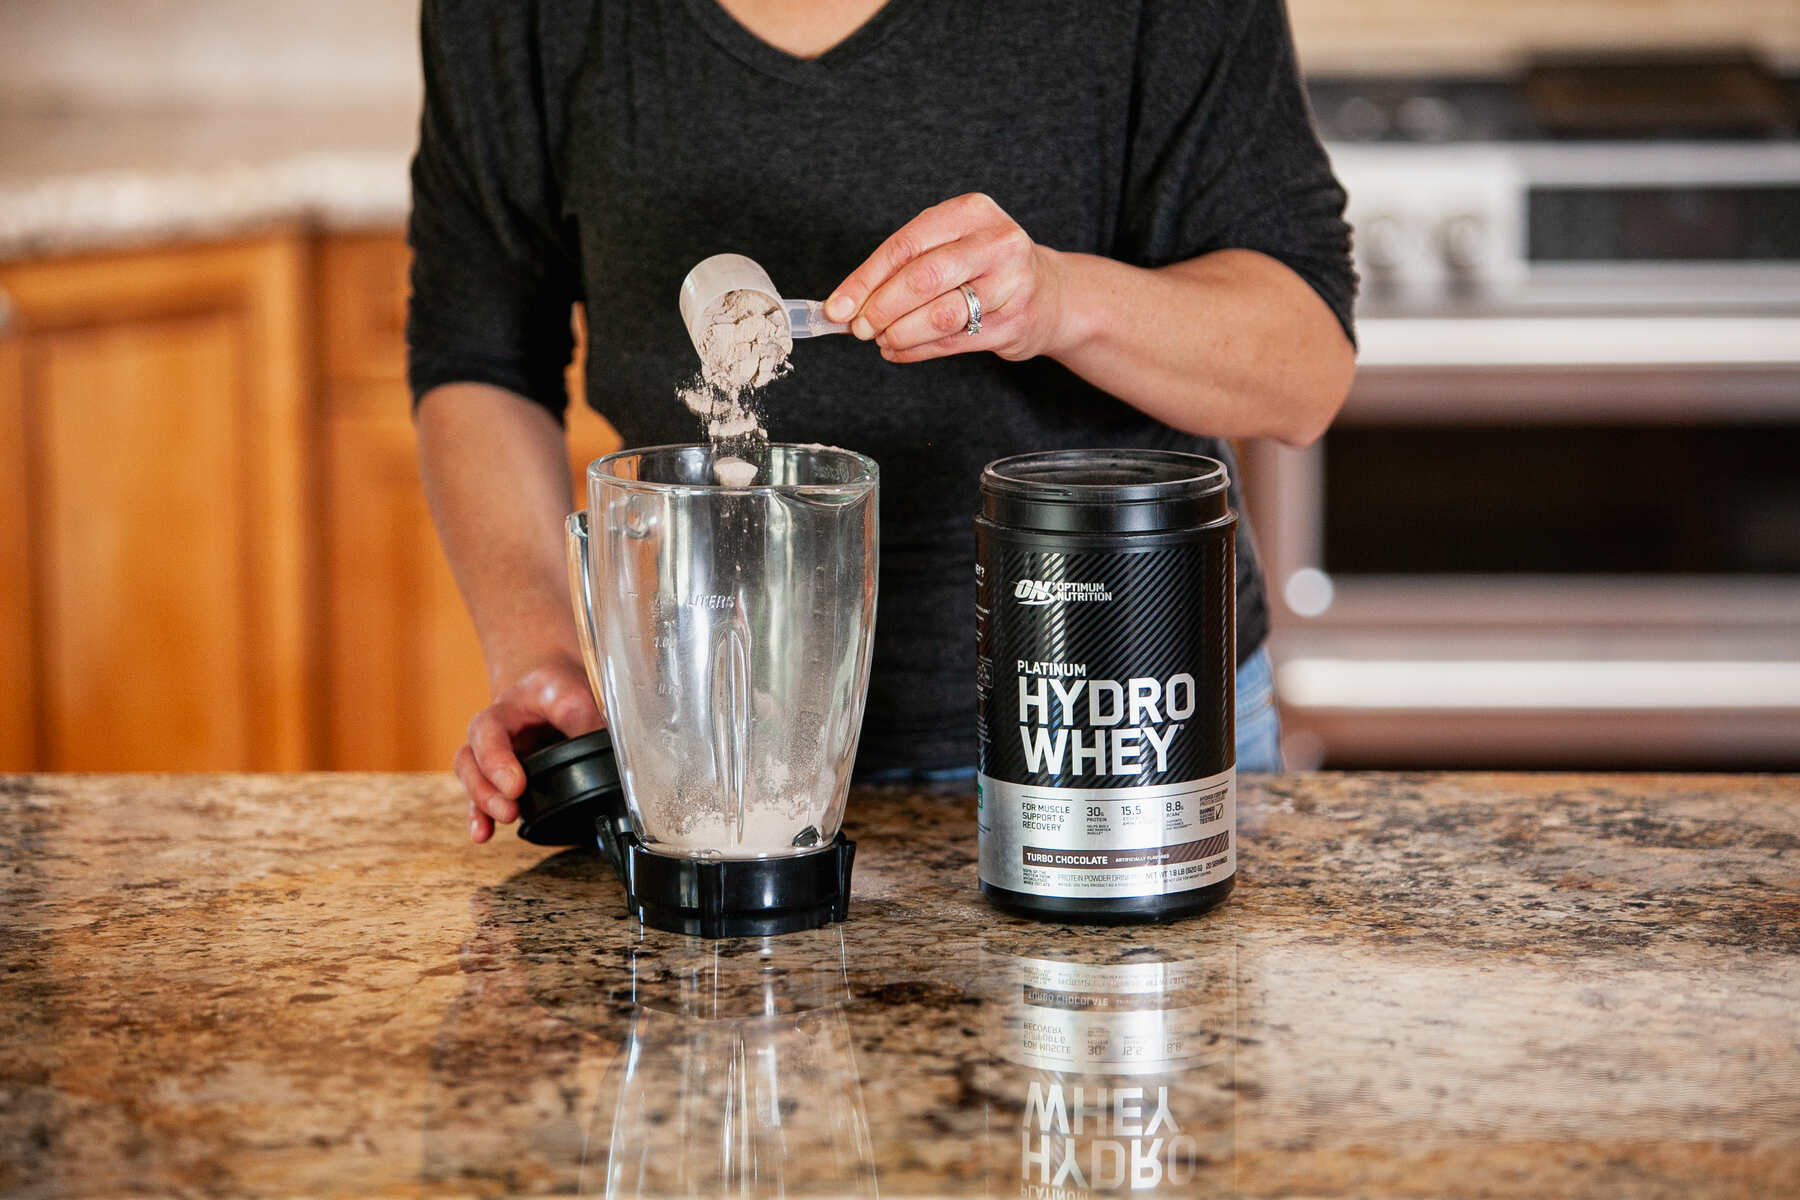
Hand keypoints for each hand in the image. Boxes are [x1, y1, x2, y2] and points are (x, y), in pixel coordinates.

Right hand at [453, 655, 603, 843]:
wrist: (556, 687)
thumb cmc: (564, 689)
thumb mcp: (578, 693)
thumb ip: (587, 720)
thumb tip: (609, 754)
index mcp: (511, 705)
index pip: (492, 728)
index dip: (498, 759)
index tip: (516, 785)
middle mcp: (496, 729)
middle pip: (471, 755)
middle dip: (487, 785)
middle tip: (511, 806)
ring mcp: (494, 753)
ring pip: (470, 773)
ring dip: (483, 800)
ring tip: (505, 817)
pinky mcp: (499, 776)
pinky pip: (479, 797)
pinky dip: (480, 816)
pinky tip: (484, 834)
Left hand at [824, 192, 1067, 364]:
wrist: (1050, 293)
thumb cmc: (985, 265)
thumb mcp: (950, 244)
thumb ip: (904, 266)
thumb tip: (847, 303)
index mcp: (971, 211)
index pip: (905, 245)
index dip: (865, 279)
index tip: (837, 307)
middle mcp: (997, 242)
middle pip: (923, 278)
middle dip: (881, 308)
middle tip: (859, 328)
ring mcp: (1011, 284)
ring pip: (940, 314)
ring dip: (900, 333)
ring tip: (881, 340)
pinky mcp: (1014, 323)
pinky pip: (954, 342)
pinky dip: (918, 351)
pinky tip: (899, 351)